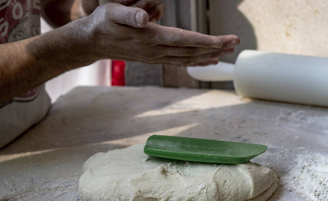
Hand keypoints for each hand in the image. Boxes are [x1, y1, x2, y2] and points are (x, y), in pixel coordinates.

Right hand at [79, 3, 238, 65]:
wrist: (92, 42)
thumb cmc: (102, 23)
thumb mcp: (112, 12)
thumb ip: (130, 14)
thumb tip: (147, 17)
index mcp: (150, 38)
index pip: (185, 40)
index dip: (206, 41)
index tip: (224, 40)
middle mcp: (156, 51)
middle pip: (192, 50)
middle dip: (215, 47)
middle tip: (235, 42)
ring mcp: (157, 57)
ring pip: (189, 58)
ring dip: (209, 55)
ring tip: (227, 51)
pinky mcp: (155, 58)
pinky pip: (181, 61)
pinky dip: (197, 61)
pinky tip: (207, 60)